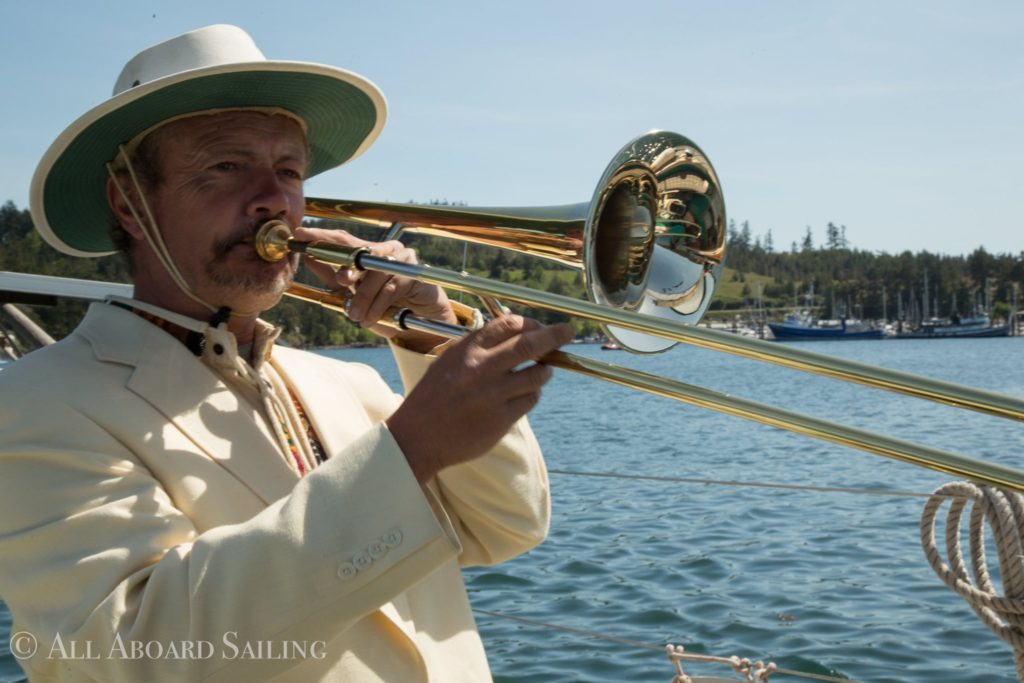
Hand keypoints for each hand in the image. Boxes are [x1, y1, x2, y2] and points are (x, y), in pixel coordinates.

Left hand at [292, 226, 457, 351]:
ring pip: (375, 274)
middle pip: (360, 251)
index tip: (299, 235)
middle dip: (348, 266)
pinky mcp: (414, 273)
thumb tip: (310, 259)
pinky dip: (378, 305)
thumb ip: (334, 277)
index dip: (321, 236)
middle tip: (341, 281)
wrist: (420, 321)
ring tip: (355, 316)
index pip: (343, 239)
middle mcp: (385, 249)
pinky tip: (370, 319)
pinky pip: (391, 287)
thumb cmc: (385, 305)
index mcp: (368, 251)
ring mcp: (402, 258)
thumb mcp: (354, 293)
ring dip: (364, 298)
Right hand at [386, 315, 573, 482]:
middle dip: (554, 336)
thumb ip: (478, 347)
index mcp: (467, 351)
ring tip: (543, 370)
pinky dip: (533, 393)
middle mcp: (481, 369)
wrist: (418, 437)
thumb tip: (514, 332)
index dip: (530, 323)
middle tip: (567, 333)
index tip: (539, 327)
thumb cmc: (433, 396)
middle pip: (530, 345)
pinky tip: (525, 393)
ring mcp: (492, 395)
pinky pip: (530, 400)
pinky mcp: (501, 419)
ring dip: (545, 370)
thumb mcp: (449, 361)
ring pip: (536, 374)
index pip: (509, 325)